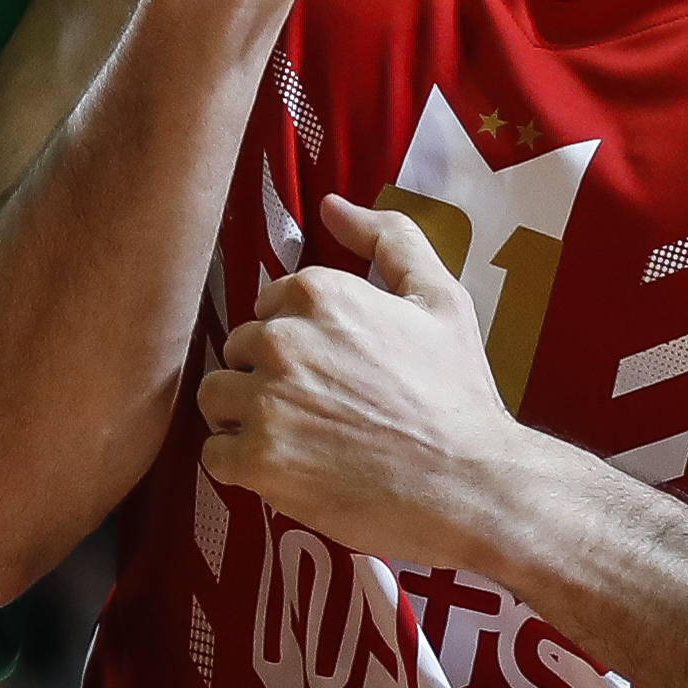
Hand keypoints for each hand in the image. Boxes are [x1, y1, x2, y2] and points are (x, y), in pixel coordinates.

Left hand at [199, 195, 540, 557]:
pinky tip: (286, 470)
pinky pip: (215, 454)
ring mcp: (264, 402)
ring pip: (216, 398)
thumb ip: (390, 240)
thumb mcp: (442, 300)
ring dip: (244, 417)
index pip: (267, 307)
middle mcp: (281, 341)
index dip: (297, 339)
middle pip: (237, 351)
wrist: (472, 484)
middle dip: (267, 375)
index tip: (331, 367)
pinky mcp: (256, 459)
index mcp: (318, 296)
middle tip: (320, 406)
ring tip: (298, 438)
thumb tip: (330, 204)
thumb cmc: (457, 393)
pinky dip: (242, 466)